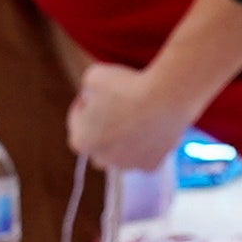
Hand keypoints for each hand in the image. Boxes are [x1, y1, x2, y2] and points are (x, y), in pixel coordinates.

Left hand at [65, 53, 192, 178]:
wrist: (164, 97)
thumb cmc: (125, 86)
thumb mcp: (94, 76)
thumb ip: (87, 88)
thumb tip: (93, 93)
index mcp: (80, 141)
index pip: (77, 121)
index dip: (85, 103)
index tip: (96, 92)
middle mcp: (101, 159)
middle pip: (98, 142)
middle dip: (102, 127)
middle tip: (115, 106)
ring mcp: (127, 165)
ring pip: (121, 153)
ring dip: (123, 139)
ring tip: (134, 117)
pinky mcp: (150, 165)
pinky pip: (145, 155)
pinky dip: (146, 144)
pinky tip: (150, 126)